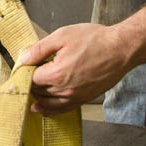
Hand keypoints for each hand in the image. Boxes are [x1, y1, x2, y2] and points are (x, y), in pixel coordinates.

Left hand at [19, 23, 137, 115]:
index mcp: (57, 74)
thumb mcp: (63, 36)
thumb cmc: (96, 40)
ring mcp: (75, 97)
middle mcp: (65, 90)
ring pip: (48, 104)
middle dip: (31, 84)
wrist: (121, 49)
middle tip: (28, 75)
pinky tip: (43, 107)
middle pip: (38, 92)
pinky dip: (51, 109)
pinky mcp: (84, 99)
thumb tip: (24, 59)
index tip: (24, 67)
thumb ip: (40, 49)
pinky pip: (62, 109)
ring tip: (30, 93)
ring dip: (38, 98)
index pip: (31, 79)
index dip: (25, 72)